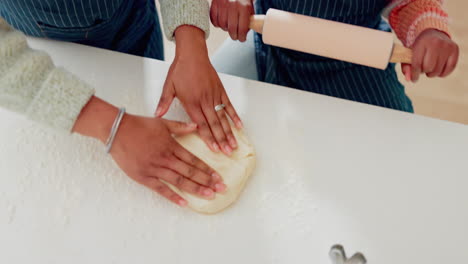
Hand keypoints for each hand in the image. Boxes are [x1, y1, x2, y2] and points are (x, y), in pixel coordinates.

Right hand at [73, 97, 225, 206]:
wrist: (117, 130)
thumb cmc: (139, 125)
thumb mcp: (162, 123)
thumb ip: (181, 126)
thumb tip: (196, 126)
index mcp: (171, 145)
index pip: (194, 160)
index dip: (207, 169)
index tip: (218, 177)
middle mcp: (166, 158)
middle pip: (190, 172)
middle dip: (207, 181)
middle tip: (221, 189)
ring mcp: (155, 168)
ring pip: (179, 181)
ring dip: (195, 189)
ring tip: (209, 195)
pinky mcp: (144, 176)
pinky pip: (160, 189)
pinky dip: (172, 196)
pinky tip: (184, 203)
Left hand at [155, 25, 242, 155]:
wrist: (192, 54)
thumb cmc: (180, 69)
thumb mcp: (169, 86)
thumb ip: (164, 102)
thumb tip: (157, 115)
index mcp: (191, 102)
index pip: (201, 124)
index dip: (208, 138)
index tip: (214, 149)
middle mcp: (204, 101)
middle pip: (214, 124)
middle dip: (221, 140)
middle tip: (227, 152)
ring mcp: (214, 96)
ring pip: (223, 118)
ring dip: (229, 132)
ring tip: (234, 144)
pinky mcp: (220, 91)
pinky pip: (229, 106)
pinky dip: (235, 116)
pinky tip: (239, 126)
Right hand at [210, 0, 253, 41]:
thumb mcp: (249, 7)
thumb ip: (249, 19)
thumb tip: (245, 32)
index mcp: (244, 7)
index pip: (242, 28)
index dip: (242, 37)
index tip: (242, 39)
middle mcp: (233, 6)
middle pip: (232, 29)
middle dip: (234, 36)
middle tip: (235, 37)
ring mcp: (222, 5)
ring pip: (222, 25)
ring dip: (225, 29)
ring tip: (229, 27)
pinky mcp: (215, 4)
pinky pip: (214, 20)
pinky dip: (217, 24)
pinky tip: (222, 23)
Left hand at [402, 29, 458, 81]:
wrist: (433, 33)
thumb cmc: (419, 47)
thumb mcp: (409, 54)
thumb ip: (406, 67)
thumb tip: (408, 79)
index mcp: (422, 42)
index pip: (417, 63)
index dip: (414, 74)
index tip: (414, 79)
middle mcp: (436, 43)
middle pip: (428, 68)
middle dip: (423, 71)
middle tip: (423, 68)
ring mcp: (447, 46)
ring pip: (438, 71)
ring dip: (432, 73)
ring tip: (430, 67)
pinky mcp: (455, 50)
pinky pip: (449, 69)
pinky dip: (442, 73)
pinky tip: (438, 69)